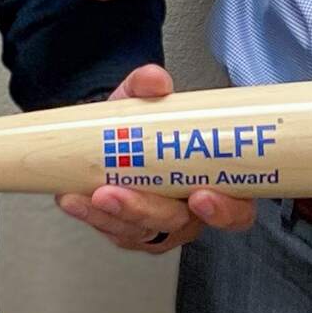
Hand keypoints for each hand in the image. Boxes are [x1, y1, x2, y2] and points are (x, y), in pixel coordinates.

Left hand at [53, 64, 258, 252]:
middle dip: (147, 210)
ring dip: (113, 215)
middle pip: (179, 224)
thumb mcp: (145, 99)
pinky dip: (92, 216)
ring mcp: (158, 224)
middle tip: (119, 193)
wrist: (111, 135)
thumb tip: (155, 80)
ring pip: (141, 232)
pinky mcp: (129, 230)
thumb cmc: (143, 125)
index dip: (223, 210)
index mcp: (214, 182)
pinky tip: (75, 199)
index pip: (237, 210)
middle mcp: (190, 211)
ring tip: (90, 195)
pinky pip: (114, 231)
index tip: (201, 196)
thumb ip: (149, 85)